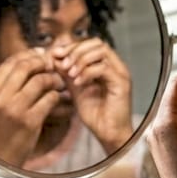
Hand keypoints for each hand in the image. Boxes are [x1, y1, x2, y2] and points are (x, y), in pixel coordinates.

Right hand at [0, 48, 64, 166]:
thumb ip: (5, 85)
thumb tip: (25, 62)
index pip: (10, 63)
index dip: (27, 55)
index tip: (39, 55)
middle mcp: (1, 99)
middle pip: (25, 67)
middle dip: (41, 63)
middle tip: (51, 65)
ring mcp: (16, 110)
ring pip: (40, 81)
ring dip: (52, 78)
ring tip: (57, 82)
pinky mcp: (31, 122)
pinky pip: (49, 98)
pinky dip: (56, 95)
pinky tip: (58, 97)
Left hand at [52, 38, 132, 154]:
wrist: (108, 135)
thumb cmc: (95, 115)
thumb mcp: (75, 90)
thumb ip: (67, 73)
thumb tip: (55, 57)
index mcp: (106, 65)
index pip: (90, 44)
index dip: (71, 46)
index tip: (55, 55)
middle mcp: (116, 66)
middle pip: (96, 42)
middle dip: (76, 50)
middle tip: (62, 64)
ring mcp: (120, 73)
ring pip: (101, 51)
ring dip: (81, 60)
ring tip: (70, 74)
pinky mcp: (122, 83)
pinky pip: (103, 68)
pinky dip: (87, 73)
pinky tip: (78, 83)